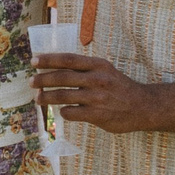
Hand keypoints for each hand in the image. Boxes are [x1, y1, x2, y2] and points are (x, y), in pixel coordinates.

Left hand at [34, 52, 161, 133]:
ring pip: (62, 96)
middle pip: (62, 77)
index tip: (33, 61)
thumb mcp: (106, 71)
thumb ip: (85, 69)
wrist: (144, 106)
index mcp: (99, 65)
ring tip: (38, 98)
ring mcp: (97, 98)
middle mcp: (97, 79)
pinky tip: (62, 111)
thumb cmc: (119, 87)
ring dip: (46, 97)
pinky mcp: (97, 115)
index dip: (48, 60)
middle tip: (30, 82)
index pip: (68, 59)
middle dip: (42, 79)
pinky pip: (71, 113)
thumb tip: (54, 69)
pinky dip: (63, 112)